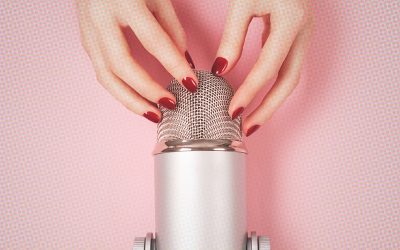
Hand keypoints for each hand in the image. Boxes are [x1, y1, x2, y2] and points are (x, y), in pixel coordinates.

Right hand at [76, 0, 196, 122]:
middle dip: (148, 90)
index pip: (154, 40)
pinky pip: (102, 72)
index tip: (192, 84)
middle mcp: (101, 17)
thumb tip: (183, 64)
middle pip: (122, 64)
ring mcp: (88, 30)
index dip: (174, 65)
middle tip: (171, 104)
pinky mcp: (85, 40)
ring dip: (131, 100)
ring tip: (154, 114)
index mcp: (125, 1)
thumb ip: (172, 29)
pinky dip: (121, 91)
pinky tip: (137, 100)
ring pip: (106, 76)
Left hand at [212, 0, 312, 135]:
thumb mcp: (244, 3)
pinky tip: (258, 96)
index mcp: (290, 23)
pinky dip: (273, 86)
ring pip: (291, 79)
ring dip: (272, 102)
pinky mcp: (297, 38)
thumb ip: (233, 37)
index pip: (267, 69)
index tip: (231, 111)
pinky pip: (287, 69)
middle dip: (267, 109)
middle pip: (288, 83)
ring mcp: (304, 37)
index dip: (248, 93)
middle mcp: (303, 34)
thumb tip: (222, 69)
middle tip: (247, 128)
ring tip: (253, 119)